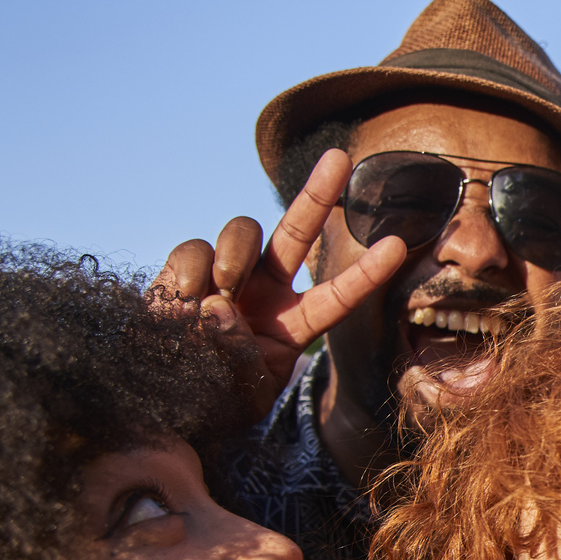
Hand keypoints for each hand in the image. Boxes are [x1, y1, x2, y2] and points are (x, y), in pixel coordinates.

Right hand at [149, 149, 405, 410]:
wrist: (161, 401)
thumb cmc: (211, 400)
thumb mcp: (244, 394)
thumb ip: (242, 357)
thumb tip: (220, 306)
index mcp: (292, 323)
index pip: (337, 296)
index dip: (365, 273)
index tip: (398, 247)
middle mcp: (264, 291)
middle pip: (297, 232)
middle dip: (319, 193)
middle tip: (341, 158)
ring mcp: (225, 276)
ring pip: (244, 231)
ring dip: (235, 254)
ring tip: (222, 292)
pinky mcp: (184, 271)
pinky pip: (194, 250)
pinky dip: (189, 272)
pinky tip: (180, 301)